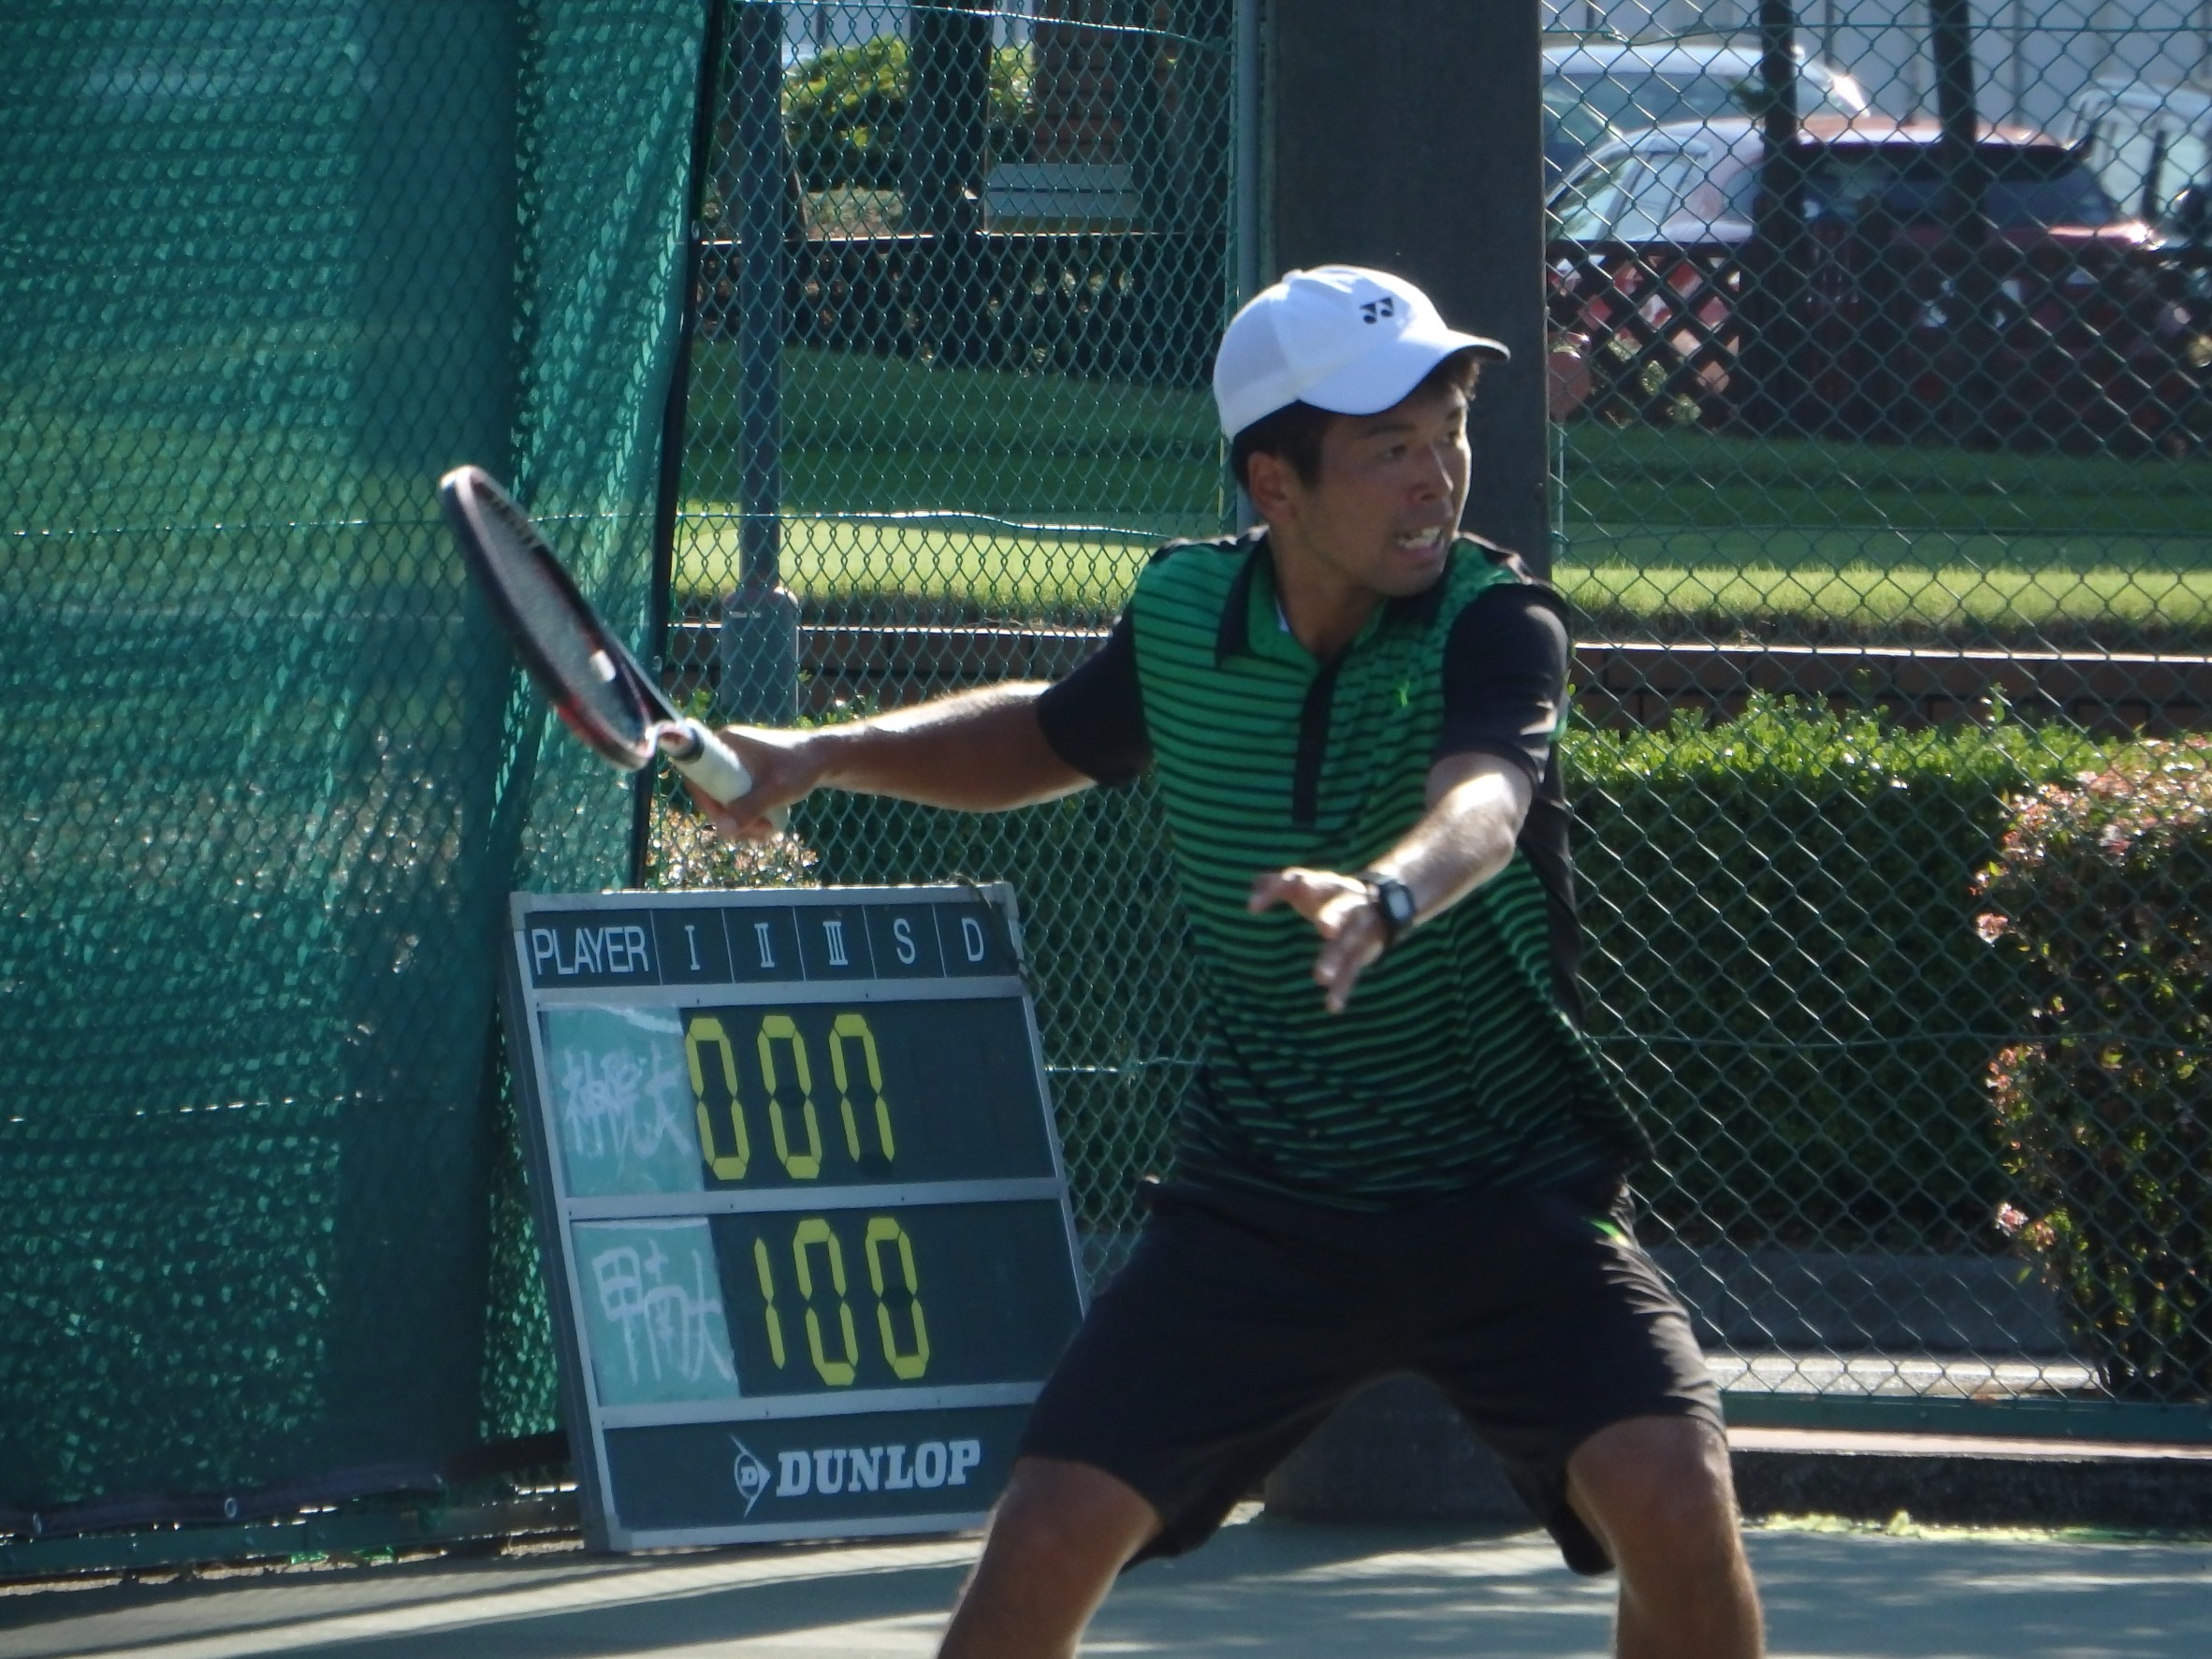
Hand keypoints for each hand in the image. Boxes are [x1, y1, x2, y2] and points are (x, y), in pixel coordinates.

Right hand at [679, 724, 821, 839]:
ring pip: (724, 801)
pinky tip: (766, 829)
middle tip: (758, 832)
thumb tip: (721, 831)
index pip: (696, 774)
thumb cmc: (802, 767)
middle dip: (730, 818)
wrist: (824, 759)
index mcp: (725, 743)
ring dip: (741, 823)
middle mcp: (724, 751)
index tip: (725, 819)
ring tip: (768, 832)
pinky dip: (747, 817)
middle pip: (710, 793)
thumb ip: (750, 808)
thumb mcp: (777, 790)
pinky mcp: (743, 776)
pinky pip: (735, 800)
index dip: (705, 801)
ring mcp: (734, 764)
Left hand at [1247, 867, 1389, 1013]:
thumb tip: (1252, 887)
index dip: (1275, 892)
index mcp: (1326, 885)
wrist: (1386, 903)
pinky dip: (1343, 988)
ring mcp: (1358, 929)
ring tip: (1320, 978)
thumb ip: (1278, 884)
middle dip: (1333, 918)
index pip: (1298, 881)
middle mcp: (1347, 904)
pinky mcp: (1363, 952)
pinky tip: (1332, 1006)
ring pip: (1347, 945)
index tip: (1252, 909)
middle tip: (1324, 929)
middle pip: (1340, 910)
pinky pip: (1354, 970)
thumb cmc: (1330, 894)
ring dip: (1334, 960)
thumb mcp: (1307, 883)